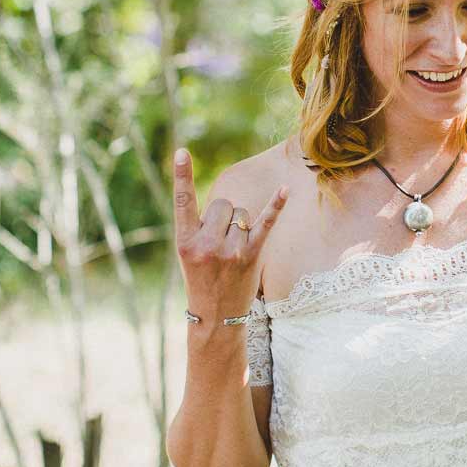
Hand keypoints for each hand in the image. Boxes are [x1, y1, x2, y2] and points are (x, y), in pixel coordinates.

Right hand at [173, 150, 285, 325]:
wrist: (215, 315)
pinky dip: (275, 205)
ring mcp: (230, 250)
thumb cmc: (202, 278)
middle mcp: (206, 244)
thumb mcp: (189, 253)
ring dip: (240, 224)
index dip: (182, 176)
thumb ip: (201, 227)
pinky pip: (266, 222)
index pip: (182, 202)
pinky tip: (285, 190)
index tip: (181, 151)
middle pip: (223, 203)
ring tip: (232, 249)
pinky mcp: (252, 254)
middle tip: (220, 240)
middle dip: (224, 214)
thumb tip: (226, 203)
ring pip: (241, 212)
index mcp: (184, 241)